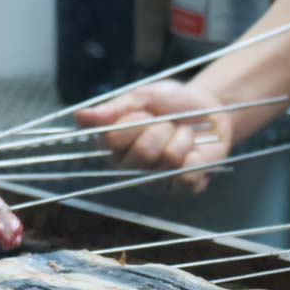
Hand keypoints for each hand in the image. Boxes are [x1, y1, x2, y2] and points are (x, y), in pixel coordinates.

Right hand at [76, 80, 234, 193]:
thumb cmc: (171, 104)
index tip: (144, 113)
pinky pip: (185, 178)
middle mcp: (127, 169)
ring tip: (184, 134)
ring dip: (182, 139)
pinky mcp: (177, 192)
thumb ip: (115, 108)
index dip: (133, 122)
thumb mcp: (145, 97)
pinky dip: (195, 158)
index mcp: (112, 146)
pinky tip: (194, 153)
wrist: (210, 111)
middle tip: (168, 124)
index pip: (111, 139)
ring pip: (167, 162)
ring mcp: (152, 184)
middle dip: (162, 129)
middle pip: (142, 153)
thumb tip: (79, 116)